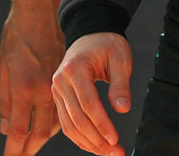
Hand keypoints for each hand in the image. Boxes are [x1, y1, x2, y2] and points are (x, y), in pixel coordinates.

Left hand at [0, 0, 64, 155]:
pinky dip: (57, 121)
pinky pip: (64, 107)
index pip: (18, 131)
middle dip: (30, 150)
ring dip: (45, 138)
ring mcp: (56, 84)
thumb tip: (5, 127)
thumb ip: (4, 100)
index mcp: (22, 87)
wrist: (40, 8)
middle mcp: (42, 90)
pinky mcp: (66, 77)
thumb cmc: (17, 33)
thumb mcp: (2, 66)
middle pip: (40, 133)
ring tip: (33, 146)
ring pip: (56, 123)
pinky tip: (50, 125)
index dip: (15, 151)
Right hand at [51, 31, 132, 155]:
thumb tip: (123, 109)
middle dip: (97, 140)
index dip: (101, 124)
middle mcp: (60, 82)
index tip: (115, 139)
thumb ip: (121, 84)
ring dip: (89, 143)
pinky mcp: (58, 99)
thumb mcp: (120, 57)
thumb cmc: (107, 44)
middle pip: (77, 119)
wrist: (91, 34)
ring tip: (109, 153)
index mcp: (74, 69)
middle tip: (116, 152)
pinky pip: (67, 124)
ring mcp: (56, 91)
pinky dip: (81, 138)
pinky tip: (96, 146)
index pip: (87, 104)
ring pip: (70, 126)